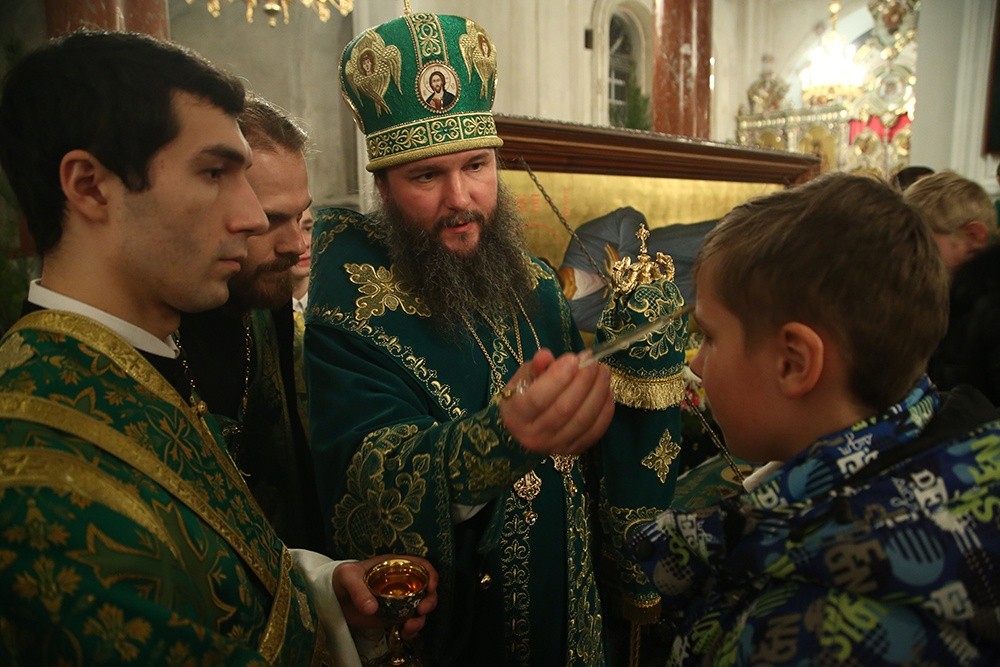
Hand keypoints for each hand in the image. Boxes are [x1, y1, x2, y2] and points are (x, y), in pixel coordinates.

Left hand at [332, 554, 438, 638]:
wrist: (331, 598)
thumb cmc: (340, 578)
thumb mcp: (347, 576)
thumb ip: (358, 589)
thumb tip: (372, 608)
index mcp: (395, 566)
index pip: (421, 566)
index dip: (430, 574)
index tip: (430, 586)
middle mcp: (401, 583)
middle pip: (426, 589)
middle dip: (430, 600)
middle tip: (421, 610)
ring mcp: (398, 601)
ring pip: (420, 609)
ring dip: (421, 619)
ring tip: (409, 628)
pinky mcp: (392, 617)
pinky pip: (408, 623)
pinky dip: (411, 630)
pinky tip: (404, 633)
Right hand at [498, 348, 613, 454]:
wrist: (526, 426)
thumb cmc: (523, 396)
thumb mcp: (523, 377)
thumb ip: (535, 366)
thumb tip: (546, 356)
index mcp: (515, 416)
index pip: (537, 399)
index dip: (558, 378)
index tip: (573, 359)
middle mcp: (533, 436)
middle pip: (564, 408)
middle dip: (583, 381)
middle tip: (593, 361)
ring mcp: (555, 446)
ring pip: (583, 420)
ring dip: (598, 392)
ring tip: (603, 372)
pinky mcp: (574, 451)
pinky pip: (595, 431)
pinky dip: (605, 410)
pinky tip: (607, 391)